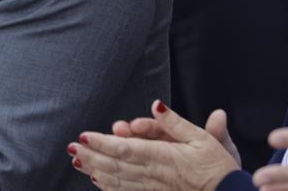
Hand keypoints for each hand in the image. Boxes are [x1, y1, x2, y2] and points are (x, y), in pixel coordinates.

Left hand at [69, 100, 239, 190]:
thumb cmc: (216, 167)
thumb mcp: (202, 138)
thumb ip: (175, 122)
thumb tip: (156, 104)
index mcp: (164, 156)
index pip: (126, 149)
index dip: (103, 143)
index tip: (84, 136)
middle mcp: (154, 173)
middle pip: (115, 165)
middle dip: (91, 155)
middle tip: (71, 147)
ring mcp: (152, 188)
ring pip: (117, 180)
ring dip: (95, 170)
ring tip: (77, 160)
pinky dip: (109, 186)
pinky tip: (96, 179)